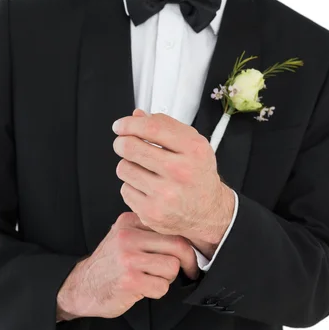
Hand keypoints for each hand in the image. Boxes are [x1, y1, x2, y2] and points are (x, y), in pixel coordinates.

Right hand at [56, 212, 198, 320]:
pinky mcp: (129, 279)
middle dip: (188, 261)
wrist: (82, 286)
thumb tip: (187, 236)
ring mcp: (128, 257)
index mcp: (129, 221)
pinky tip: (142, 288)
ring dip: (167, 278)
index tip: (191, 253)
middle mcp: (128, 236)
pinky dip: (157, 291)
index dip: (187, 243)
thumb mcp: (124, 237)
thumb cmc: (110, 264)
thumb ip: (148, 232)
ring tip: (151, 277)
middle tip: (190, 270)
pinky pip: (162, 286)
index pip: (170, 226)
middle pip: (178, 245)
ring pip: (172, 267)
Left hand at [112, 109, 234, 256]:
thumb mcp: (192, 145)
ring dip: (128, 165)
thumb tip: (136, 116)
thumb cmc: (197, 174)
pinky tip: (146, 188)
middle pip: (130, 147)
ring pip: (123, 168)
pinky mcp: (152, 213)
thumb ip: (165, 126)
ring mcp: (165, 195)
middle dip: (122, 143)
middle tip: (124, 144)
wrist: (208, 212)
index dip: (129, 124)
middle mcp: (181, 172)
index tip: (120, 125)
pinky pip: (125, 190)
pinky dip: (132, 187)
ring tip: (142, 169)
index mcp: (193, 150)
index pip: (151, 128)